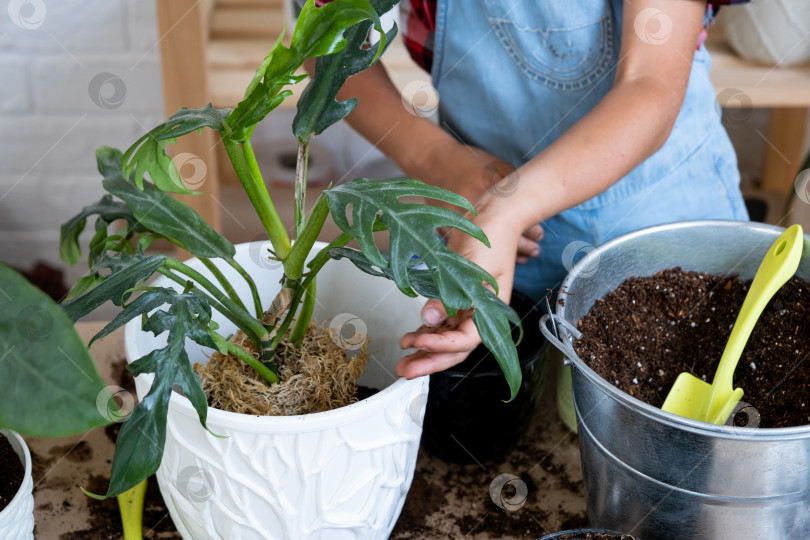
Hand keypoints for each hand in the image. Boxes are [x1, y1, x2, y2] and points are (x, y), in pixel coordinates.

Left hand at [397, 211, 521, 377]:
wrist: (493, 218)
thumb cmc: (490, 242)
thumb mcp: (470, 271)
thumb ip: (448, 297)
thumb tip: (429, 319)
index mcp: (491, 313)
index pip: (465, 341)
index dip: (441, 347)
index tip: (419, 343)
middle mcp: (479, 316)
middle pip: (454, 349)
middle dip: (429, 362)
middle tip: (405, 371)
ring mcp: (467, 309)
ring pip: (445, 339)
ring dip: (424, 350)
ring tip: (403, 357)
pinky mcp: (455, 299)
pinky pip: (440, 324)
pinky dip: (426, 333)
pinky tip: (411, 338)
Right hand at [419, 145, 542, 263]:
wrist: (436, 163)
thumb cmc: (472, 165)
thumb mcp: (497, 169)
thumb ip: (514, 190)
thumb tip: (534, 213)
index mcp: (486, 189)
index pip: (515, 217)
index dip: (531, 231)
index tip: (539, 235)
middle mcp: (472, 206)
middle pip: (502, 236)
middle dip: (523, 247)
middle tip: (535, 250)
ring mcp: (457, 219)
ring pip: (486, 246)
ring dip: (507, 255)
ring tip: (524, 256)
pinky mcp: (446, 228)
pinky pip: (470, 247)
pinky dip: (486, 253)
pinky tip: (500, 256)